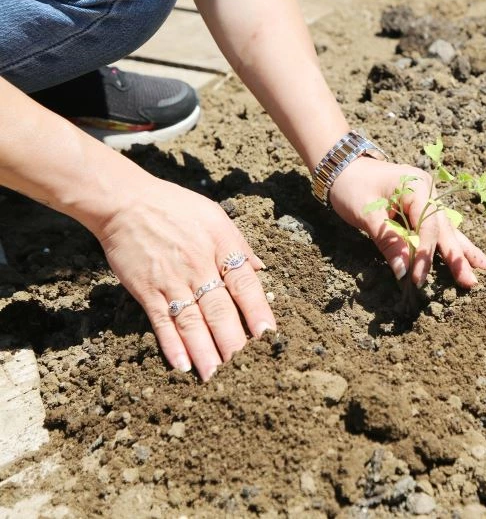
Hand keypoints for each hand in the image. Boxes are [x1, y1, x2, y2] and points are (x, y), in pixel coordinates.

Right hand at [95, 177, 274, 380]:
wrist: (124, 202)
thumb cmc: (174, 207)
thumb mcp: (214, 216)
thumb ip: (238, 245)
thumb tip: (260, 269)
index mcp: (220, 247)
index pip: (245, 284)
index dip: (258, 311)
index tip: (269, 335)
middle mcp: (199, 266)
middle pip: (220, 310)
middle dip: (234, 342)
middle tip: (247, 368)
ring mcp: (171, 280)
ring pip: (193, 322)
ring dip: (205, 351)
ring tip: (217, 376)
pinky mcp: (146, 289)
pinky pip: (162, 321)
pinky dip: (172, 344)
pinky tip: (183, 365)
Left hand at [329, 156, 485, 287]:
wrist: (344, 167)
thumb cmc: (352, 187)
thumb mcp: (366, 213)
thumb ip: (388, 241)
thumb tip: (403, 271)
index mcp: (416, 186)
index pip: (428, 226)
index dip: (424, 254)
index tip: (417, 278)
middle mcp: (428, 190)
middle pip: (444, 229)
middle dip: (457, 256)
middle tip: (471, 281)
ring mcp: (427, 198)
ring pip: (447, 229)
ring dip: (462, 251)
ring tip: (485, 268)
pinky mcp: (422, 208)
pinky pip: (438, 229)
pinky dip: (451, 244)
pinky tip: (471, 257)